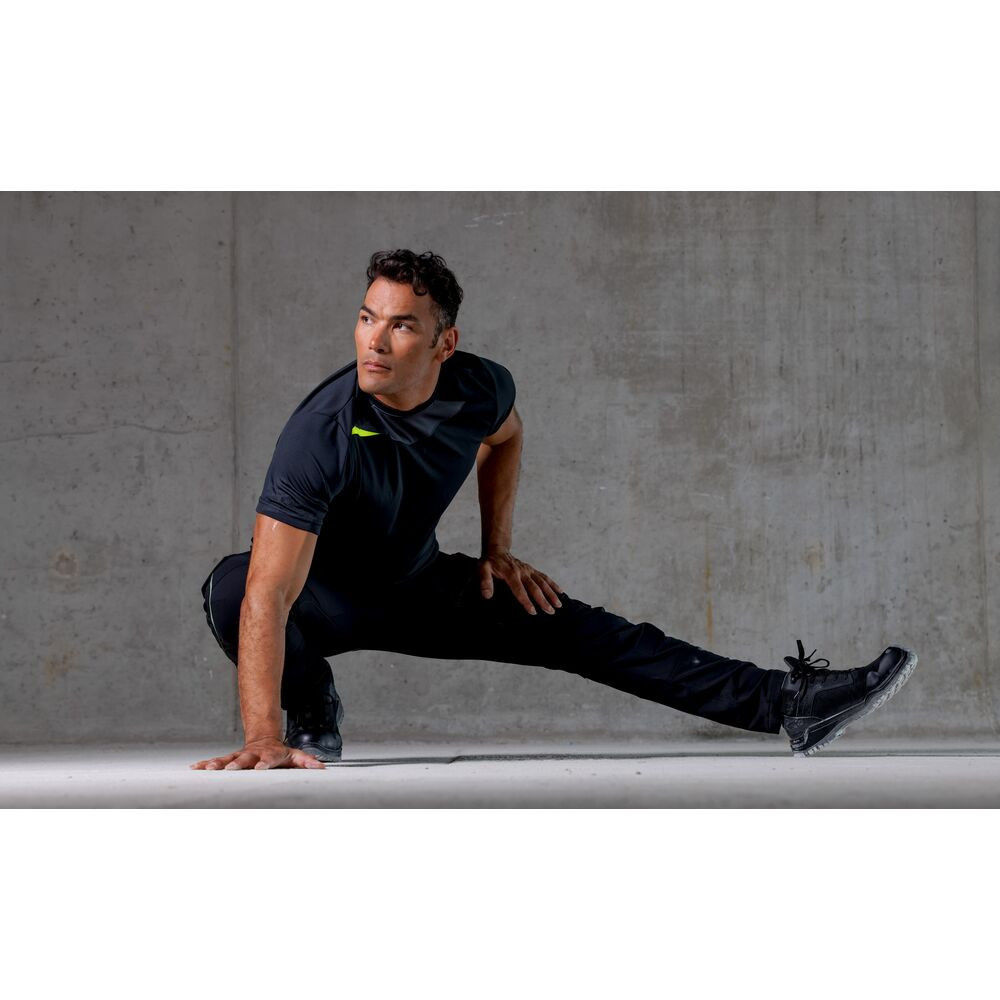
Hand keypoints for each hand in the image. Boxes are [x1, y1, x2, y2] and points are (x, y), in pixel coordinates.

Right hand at [190, 737, 324, 769]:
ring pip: (228, 759)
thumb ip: (306, 762)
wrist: (264, 740)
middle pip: (245, 759)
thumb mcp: (295, 756)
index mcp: (269, 755)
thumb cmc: (280, 753)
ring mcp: (240, 756)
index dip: (265, 763)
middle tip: (230, 769)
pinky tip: (196, 768)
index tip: (260, 768)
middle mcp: (253, 755)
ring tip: (207, 769)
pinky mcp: (230, 758)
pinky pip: (217, 761)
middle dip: (238, 764)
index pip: (268, 759)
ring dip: (218, 764)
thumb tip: (321, 768)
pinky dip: (206, 764)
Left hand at [479, 550, 563, 615]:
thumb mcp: (482, 569)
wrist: (497, 550)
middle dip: (543, 600)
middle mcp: (522, 571)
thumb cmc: (489, 562)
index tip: (533, 611)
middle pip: (534, 588)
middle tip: (550, 611)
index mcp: (511, 573)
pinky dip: (553, 584)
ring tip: (559, 605)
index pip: (519, 590)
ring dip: (551, 593)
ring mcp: (529, 570)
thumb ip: (485, 582)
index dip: (526, 601)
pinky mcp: (532, 570)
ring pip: (542, 582)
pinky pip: (544, 577)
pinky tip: (560, 592)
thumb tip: (487, 595)